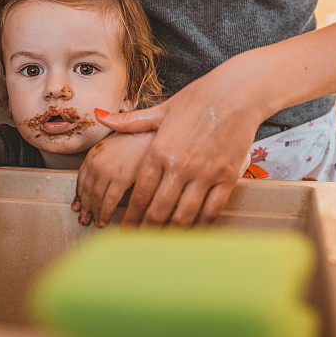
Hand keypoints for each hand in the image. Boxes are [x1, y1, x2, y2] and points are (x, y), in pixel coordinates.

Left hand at [74, 131, 155, 226]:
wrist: (152, 130)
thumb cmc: (139, 136)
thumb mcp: (114, 144)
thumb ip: (105, 157)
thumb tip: (102, 175)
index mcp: (94, 154)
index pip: (81, 180)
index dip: (79, 195)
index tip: (79, 205)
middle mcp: (97, 163)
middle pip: (87, 191)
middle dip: (85, 208)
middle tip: (84, 219)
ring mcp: (108, 171)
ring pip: (96, 199)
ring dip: (95, 213)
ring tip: (96, 223)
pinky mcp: (121, 178)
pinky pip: (109, 202)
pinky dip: (105, 214)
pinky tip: (105, 221)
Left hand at [93, 56, 267, 226]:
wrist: (237, 93)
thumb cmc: (198, 99)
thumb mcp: (162, 110)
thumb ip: (130, 121)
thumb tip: (98, 115)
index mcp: (159, 150)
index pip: (140, 194)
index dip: (131, 216)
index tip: (126, 230)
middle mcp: (180, 165)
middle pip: (159, 210)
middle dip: (147, 230)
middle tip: (141, 243)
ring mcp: (205, 173)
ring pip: (184, 215)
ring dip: (171, 232)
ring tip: (164, 242)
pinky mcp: (227, 177)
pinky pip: (211, 210)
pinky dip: (201, 226)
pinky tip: (193, 232)